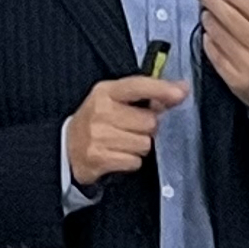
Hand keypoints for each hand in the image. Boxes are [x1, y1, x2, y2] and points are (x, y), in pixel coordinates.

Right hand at [66, 72, 186, 185]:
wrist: (67, 148)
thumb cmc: (97, 121)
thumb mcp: (115, 100)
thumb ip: (147, 95)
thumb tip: (181, 90)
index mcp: (106, 92)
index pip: (138, 86)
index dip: (161, 89)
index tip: (180, 93)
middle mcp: (101, 111)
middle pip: (149, 121)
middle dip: (147, 128)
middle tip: (133, 128)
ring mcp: (98, 135)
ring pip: (144, 144)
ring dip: (139, 146)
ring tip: (123, 142)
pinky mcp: (98, 157)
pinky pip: (134, 161)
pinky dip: (131, 161)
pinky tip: (118, 154)